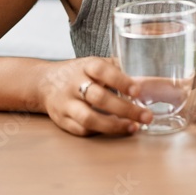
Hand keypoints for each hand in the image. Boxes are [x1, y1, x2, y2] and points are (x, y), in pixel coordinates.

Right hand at [36, 57, 152, 136]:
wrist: (45, 83)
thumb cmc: (80, 72)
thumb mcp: (96, 63)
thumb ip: (120, 69)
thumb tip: (151, 78)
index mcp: (85, 66)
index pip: (101, 70)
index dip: (120, 80)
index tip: (138, 91)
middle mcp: (73, 84)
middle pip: (98, 97)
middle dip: (125, 109)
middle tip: (146, 116)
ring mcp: (66, 104)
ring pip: (88, 118)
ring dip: (113, 125)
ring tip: (133, 127)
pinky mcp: (62, 120)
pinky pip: (82, 130)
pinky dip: (101, 131)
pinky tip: (117, 130)